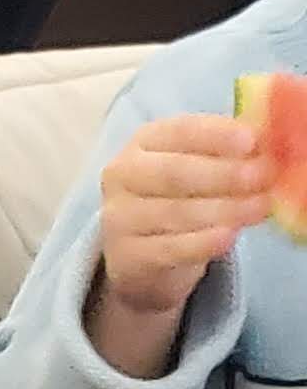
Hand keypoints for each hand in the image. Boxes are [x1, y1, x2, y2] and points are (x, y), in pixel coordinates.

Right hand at [84, 113, 271, 378]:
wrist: (144, 256)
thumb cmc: (181, 198)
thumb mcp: (200, 165)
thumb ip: (229, 150)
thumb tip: (272, 140)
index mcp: (143, 143)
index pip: (179, 131)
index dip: (217, 135)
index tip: (252, 141)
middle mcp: (122, 176)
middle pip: (174, 173)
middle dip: (224, 174)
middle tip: (264, 176)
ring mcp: (117, 218)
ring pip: (174, 212)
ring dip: (223, 209)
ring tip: (260, 207)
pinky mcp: (124, 257)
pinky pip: (168, 249)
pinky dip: (201, 243)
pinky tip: (229, 238)